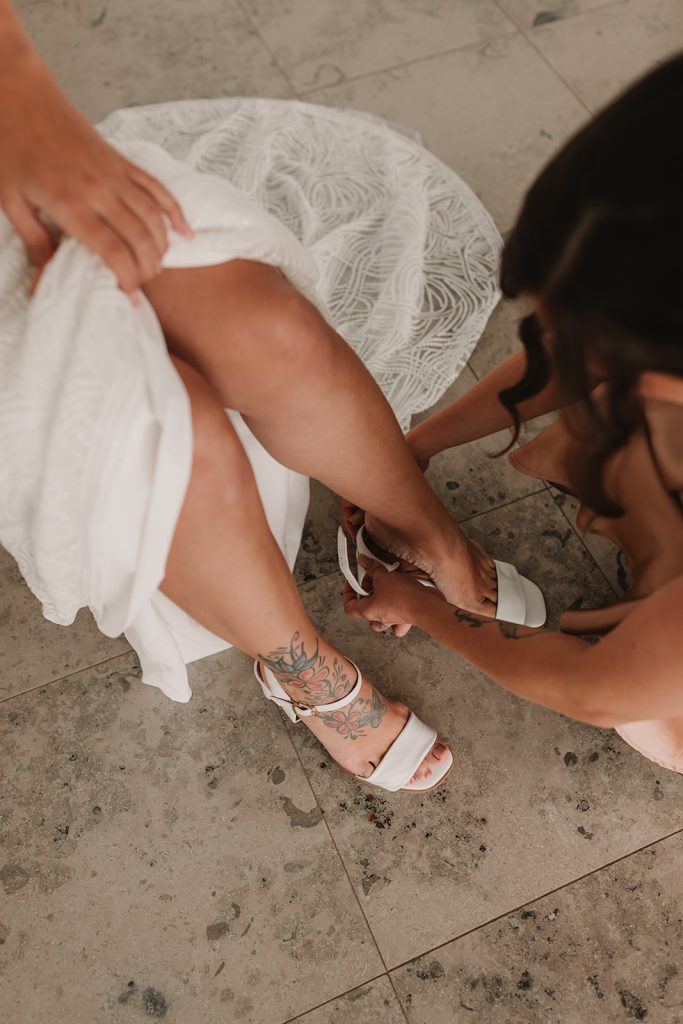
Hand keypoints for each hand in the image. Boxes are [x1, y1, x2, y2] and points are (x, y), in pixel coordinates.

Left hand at [0, 48, 191, 295]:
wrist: (19, 94)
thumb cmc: (10, 146)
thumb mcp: (10, 201)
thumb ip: (35, 243)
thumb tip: (44, 282)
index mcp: (70, 203)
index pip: (113, 251)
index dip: (127, 278)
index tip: (129, 296)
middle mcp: (99, 189)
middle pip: (140, 238)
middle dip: (147, 268)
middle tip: (143, 285)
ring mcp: (114, 172)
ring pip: (154, 217)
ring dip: (161, 247)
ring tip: (157, 267)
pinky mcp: (121, 160)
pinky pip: (157, 188)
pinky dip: (175, 211)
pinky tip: (186, 232)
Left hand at [343, 560, 444, 635]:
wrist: (426, 606)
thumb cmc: (402, 597)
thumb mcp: (383, 576)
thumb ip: (372, 568)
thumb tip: (363, 561)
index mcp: (368, 611)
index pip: (349, 607)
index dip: (348, 593)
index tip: (352, 582)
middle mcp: (380, 617)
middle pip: (366, 608)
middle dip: (367, 592)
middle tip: (373, 577)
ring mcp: (394, 618)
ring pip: (381, 614)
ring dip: (381, 600)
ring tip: (386, 586)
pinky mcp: (406, 616)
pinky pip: (398, 615)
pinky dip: (398, 606)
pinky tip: (401, 594)